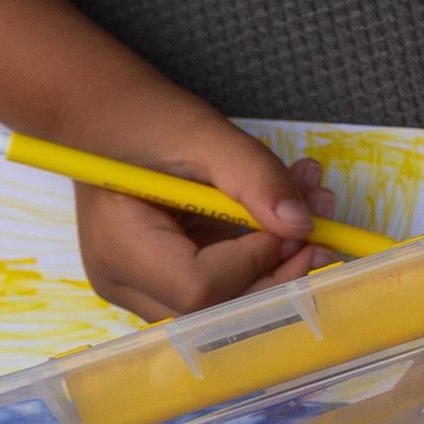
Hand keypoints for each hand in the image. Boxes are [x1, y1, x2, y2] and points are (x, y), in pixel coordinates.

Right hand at [73, 94, 325, 320]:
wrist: (101, 113)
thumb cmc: (140, 117)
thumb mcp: (203, 134)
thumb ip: (256, 178)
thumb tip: (302, 226)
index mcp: (119, 248)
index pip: (200, 288)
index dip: (257, 261)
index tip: (292, 223)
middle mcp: (126, 282)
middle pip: (217, 310)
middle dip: (280, 269)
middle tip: (322, 225)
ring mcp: (144, 286)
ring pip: (228, 302)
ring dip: (280, 261)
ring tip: (310, 204)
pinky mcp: (167, 277)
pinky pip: (224, 281)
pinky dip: (262, 252)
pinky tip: (284, 212)